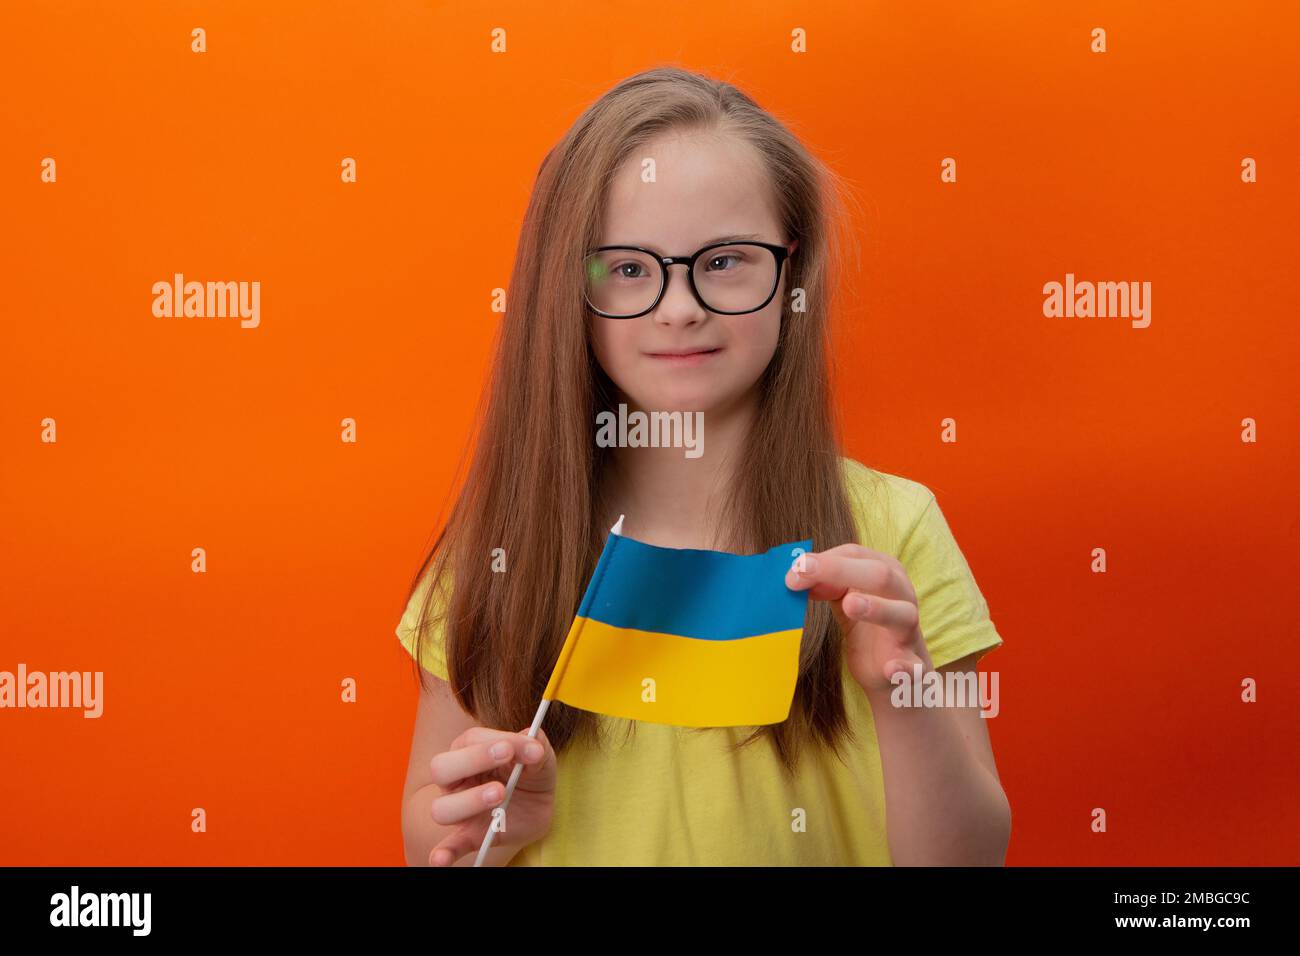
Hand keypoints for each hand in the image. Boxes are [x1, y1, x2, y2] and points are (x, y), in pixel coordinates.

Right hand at [427, 726, 556, 865]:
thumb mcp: (538, 753)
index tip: (526, 747)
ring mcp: (460, 810)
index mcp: (468, 750)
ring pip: (442, 808)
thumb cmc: (530, 770)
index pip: (470, 740)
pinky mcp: (470, 836)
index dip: (497, 741)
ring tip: (500, 795)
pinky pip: (449, 846)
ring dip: (470, 801)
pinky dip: (442, 854)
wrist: (538, 805)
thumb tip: (533, 745)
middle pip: (441, 768)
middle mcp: (456, 779)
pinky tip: (441, 859)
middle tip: (507, 758)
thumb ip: (535, 743)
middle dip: (473, 761)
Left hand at [785, 544, 933, 694]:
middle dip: (839, 569)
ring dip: (878, 608)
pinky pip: (913, 665)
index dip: (823, 559)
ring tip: (850, 604)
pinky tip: (890, 668)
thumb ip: (825, 585)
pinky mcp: (912, 664)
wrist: (892, 671)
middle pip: (879, 575)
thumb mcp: (844, 599)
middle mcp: (903, 595)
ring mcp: (909, 630)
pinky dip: (904, 667)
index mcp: (887, 572)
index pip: (855, 554)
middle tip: (804, 571)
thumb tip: (796, 575)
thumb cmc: (867, 626)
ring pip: (902, 614)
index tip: (794, 570)